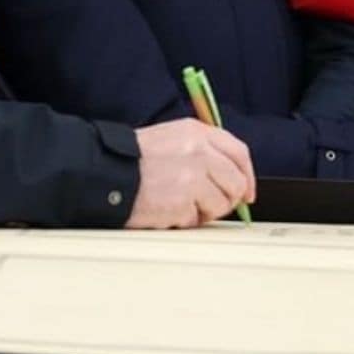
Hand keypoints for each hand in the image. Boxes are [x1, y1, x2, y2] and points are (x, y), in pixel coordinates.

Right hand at [126, 119, 255, 228]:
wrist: (105, 172)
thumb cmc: (133, 159)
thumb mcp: (172, 138)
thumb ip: (202, 150)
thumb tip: (230, 175)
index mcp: (196, 132)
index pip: (239, 153)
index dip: (247, 175)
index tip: (247, 191)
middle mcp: (198, 152)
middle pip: (236, 182)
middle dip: (227, 198)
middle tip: (209, 204)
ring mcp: (192, 178)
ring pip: (220, 204)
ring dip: (204, 211)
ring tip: (181, 204)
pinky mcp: (181, 203)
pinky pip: (196, 220)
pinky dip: (184, 220)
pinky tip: (167, 209)